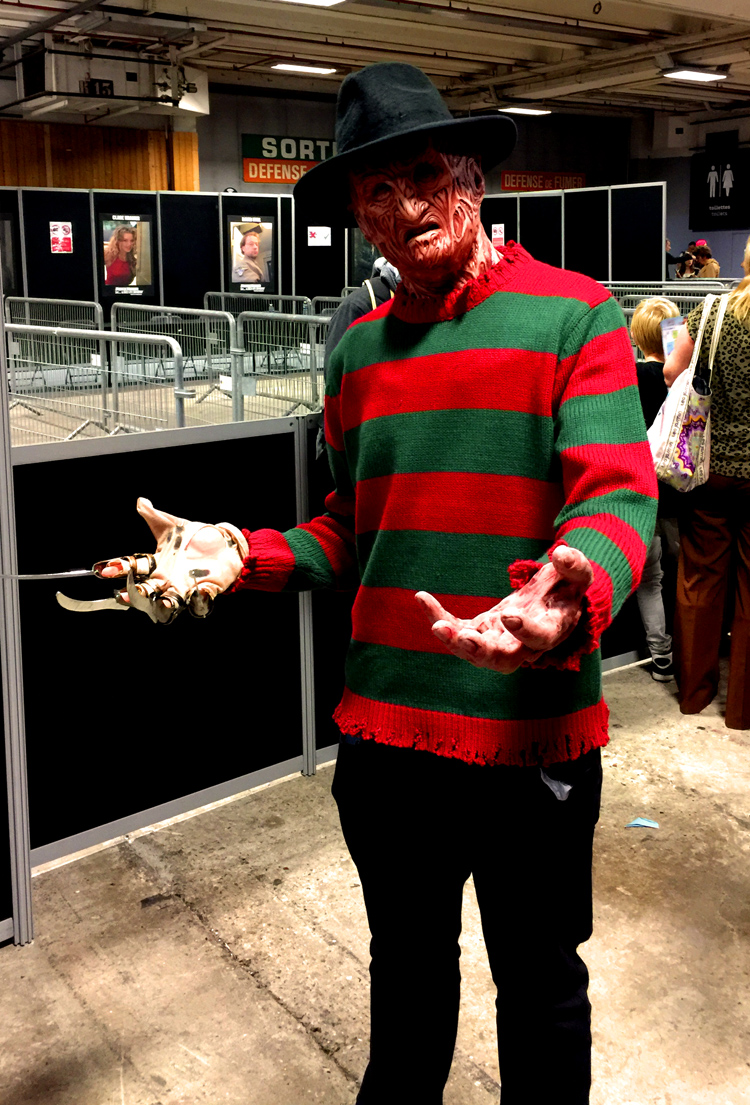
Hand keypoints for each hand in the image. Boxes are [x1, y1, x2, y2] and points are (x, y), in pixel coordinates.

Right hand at [96, 498, 247, 622]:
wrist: (222, 545)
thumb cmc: (193, 538)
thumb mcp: (171, 526)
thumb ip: (153, 516)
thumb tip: (140, 501)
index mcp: (157, 566)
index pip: (134, 569)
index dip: (118, 570)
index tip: (102, 570)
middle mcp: (167, 582)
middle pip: (147, 593)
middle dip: (136, 595)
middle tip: (124, 594)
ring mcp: (186, 589)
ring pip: (170, 605)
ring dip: (164, 606)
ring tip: (162, 603)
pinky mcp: (206, 591)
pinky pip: (202, 601)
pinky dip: (200, 600)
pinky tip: (199, 592)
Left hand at [415, 545, 592, 672]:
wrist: (554, 601)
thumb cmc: (567, 587)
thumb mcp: (578, 573)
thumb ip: (574, 565)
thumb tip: (559, 554)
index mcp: (552, 629)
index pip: (540, 639)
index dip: (526, 632)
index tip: (510, 617)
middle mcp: (524, 644)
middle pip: (503, 660)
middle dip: (481, 652)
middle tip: (463, 639)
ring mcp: (500, 641)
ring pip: (476, 653)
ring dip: (455, 642)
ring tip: (436, 625)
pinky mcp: (482, 632)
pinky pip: (458, 630)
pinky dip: (439, 617)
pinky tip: (422, 598)